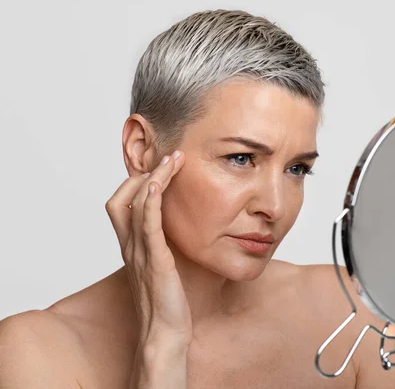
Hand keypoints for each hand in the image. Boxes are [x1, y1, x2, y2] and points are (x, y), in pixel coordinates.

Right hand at [105, 150, 191, 347]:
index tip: (162, 166)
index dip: (137, 181)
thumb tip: (177, 230)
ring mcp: (140, 253)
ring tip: (174, 159)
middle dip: (144, 172)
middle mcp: (131, 247)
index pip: (122, 203)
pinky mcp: (155, 261)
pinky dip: (150, 200)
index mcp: (132, 247)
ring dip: (154, 176)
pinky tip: (160, 182)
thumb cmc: (168, 303)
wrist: (165, 334)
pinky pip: (147, 224)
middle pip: (120, 197)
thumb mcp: (162, 268)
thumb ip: (162, 248)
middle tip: (171, 156)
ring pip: (134, 204)